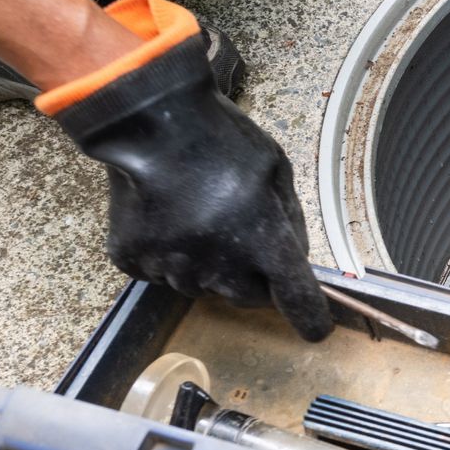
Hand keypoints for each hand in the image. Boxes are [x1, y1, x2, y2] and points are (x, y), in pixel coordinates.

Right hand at [44, 0, 332, 341]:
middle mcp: (218, 265)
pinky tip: (168, 217)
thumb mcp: (276, 170)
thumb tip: (294, 257)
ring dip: (210, 265)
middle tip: (247, 240)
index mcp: (263, 242)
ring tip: (201, 216)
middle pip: (248, 298)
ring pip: (203, 287)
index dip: (310, 318)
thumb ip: (289, 220)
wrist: (151, 121)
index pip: (296, 299)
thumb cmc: (221, 140)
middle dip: (255, 279)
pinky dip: (168, 255)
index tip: (316, 328)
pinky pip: (160, 273)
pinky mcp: (134, 260)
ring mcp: (171, 266)